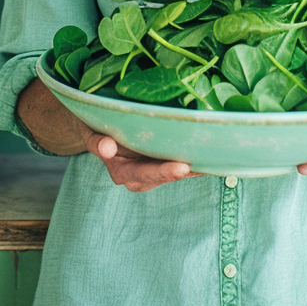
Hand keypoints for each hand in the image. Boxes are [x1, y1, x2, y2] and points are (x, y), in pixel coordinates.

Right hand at [86, 132, 203, 192]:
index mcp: (122, 171)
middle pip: (164, 176)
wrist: (98, 130)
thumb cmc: (96, 129)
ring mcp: (151, 171)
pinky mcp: (161, 163)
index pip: (144, 174)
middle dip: (185, 171)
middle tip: (205, 165)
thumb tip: (106, 146)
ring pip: (175, 172)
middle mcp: (139, 176)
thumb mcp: (91, 133)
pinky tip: (213, 157)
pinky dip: (195, 163)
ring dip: (194, 168)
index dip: (164, 172)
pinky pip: (180, 165)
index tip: (182, 168)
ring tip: (214, 159)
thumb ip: (97, 142)